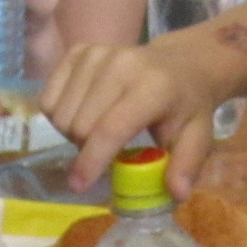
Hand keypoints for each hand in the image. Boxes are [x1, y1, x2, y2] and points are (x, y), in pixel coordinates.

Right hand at [43, 40, 229, 192]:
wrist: (179, 64)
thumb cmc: (185, 106)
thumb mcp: (197, 137)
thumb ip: (187, 165)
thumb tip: (177, 194)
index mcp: (153, 86)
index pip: (111, 128)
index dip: (91, 160)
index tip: (79, 186)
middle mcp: (121, 64)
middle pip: (80, 125)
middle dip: (86, 150)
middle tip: (107, 151)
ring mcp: (96, 55)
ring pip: (61, 114)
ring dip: (72, 134)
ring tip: (97, 132)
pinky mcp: (79, 52)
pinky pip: (49, 98)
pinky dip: (59, 116)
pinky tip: (83, 113)